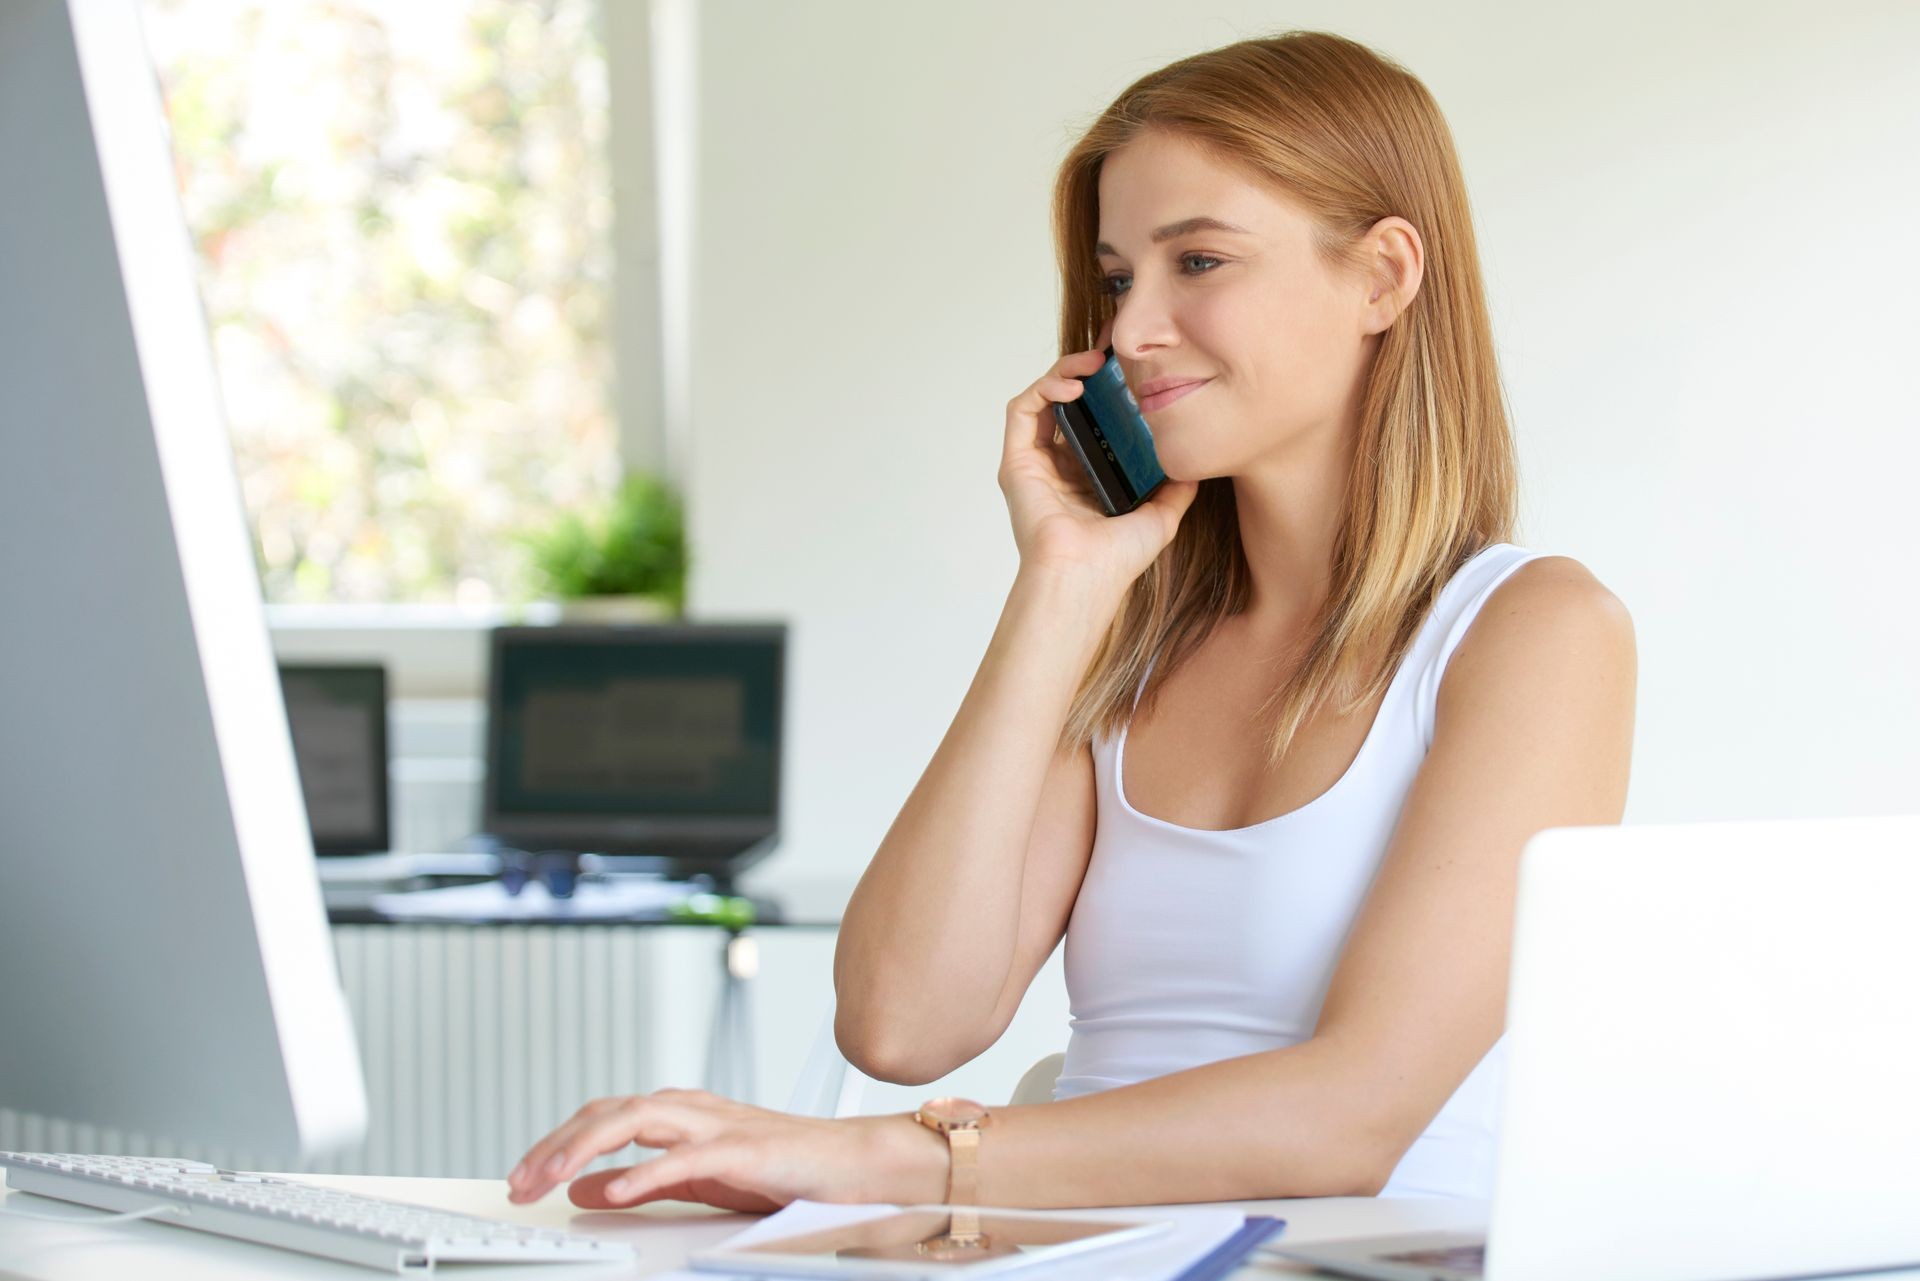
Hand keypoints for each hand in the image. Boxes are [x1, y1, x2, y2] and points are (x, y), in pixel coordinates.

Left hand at [505, 1088, 947, 1211]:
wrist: (850, 1164)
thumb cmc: (781, 1168)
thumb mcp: (693, 1178)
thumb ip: (640, 1180)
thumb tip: (584, 1188)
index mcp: (678, 1113)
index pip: (602, 1116)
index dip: (556, 1142)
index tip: (520, 1176)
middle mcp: (690, 1109)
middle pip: (608, 1112)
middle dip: (556, 1144)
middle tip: (518, 1181)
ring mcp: (716, 1126)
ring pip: (635, 1121)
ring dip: (584, 1148)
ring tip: (548, 1179)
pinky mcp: (742, 1151)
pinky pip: (685, 1158)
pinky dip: (645, 1172)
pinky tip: (613, 1192)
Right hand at [999, 321, 1199, 594]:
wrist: (1085, 577)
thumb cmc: (1114, 559)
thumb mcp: (1160, 516)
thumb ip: (1174, 491)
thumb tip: (1193, 468)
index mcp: (1084, 477)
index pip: (1091, 420)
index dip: (1105, 392)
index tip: (1128, 371)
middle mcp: (1055, 467)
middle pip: (1066, 403)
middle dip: (1085, 373)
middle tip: (1110, 356)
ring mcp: (1033, 464)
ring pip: (1042, 399)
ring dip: (1065, 373)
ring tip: (1092, 364)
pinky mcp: (1016, 462)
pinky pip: (1022, 410)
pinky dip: (1044, 388)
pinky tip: (1074, 385)